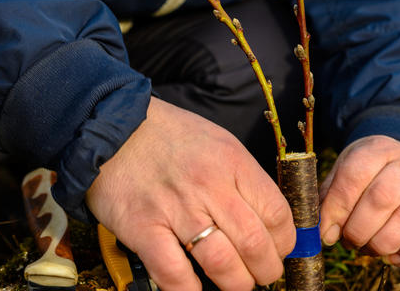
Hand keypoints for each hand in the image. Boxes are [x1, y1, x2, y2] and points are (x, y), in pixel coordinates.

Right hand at [86, 97, 294, 289]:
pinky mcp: (143, 227)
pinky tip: (196, 290)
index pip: (276, 213)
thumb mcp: (218, 141)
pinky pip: (174, 273)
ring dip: (237, 284)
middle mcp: (209, 186)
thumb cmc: (170, 135)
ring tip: (236, 284)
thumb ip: (242, 177)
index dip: (285, 241)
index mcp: (232, 163)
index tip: (279, 249)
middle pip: (255, 243)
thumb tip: (267, 217)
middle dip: (266, 269)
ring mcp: (175, 208)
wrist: (114, 124)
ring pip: (222, 263)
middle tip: (262, 274)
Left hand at [319, 135, 399, 267]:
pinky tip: (394, 257)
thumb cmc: (364, 172)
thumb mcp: (342, 172)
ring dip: (381, 243)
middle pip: (382, 198)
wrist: (399, 161)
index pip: (354, 175)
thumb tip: (327, 235)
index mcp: (377, 150)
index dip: (336, 207)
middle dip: (357, 229)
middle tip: (347, 241)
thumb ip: (330, 200)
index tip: (325, 231)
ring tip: (366, 247)